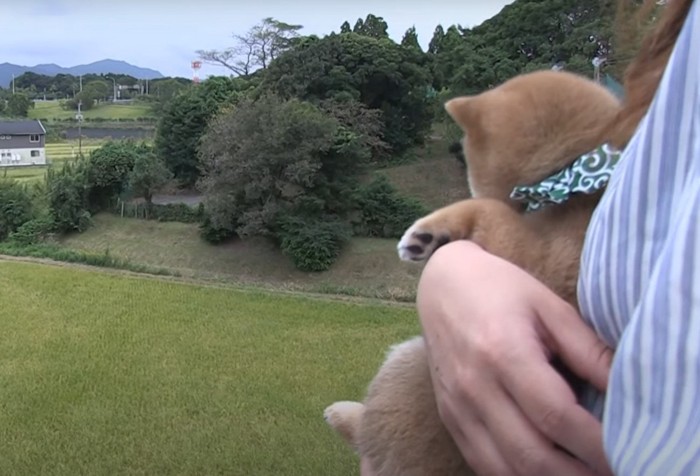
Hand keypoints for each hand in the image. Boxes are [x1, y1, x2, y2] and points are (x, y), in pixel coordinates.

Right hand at [416, 241, 612, 474]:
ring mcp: (457, 407)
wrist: (442, 285)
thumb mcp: (549, 306)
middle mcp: (475, 386)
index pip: (555, 415)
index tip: (628, 452)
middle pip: (532, 454)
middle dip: (579, 473)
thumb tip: (629, 392)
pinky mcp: (449, 418)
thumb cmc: (499, 289)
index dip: (596, 444)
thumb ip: (588, 350)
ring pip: (506, 470)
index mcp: (503, 352)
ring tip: (583, 474)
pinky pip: (483, 464)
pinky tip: (545, 471)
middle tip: (613, 470)